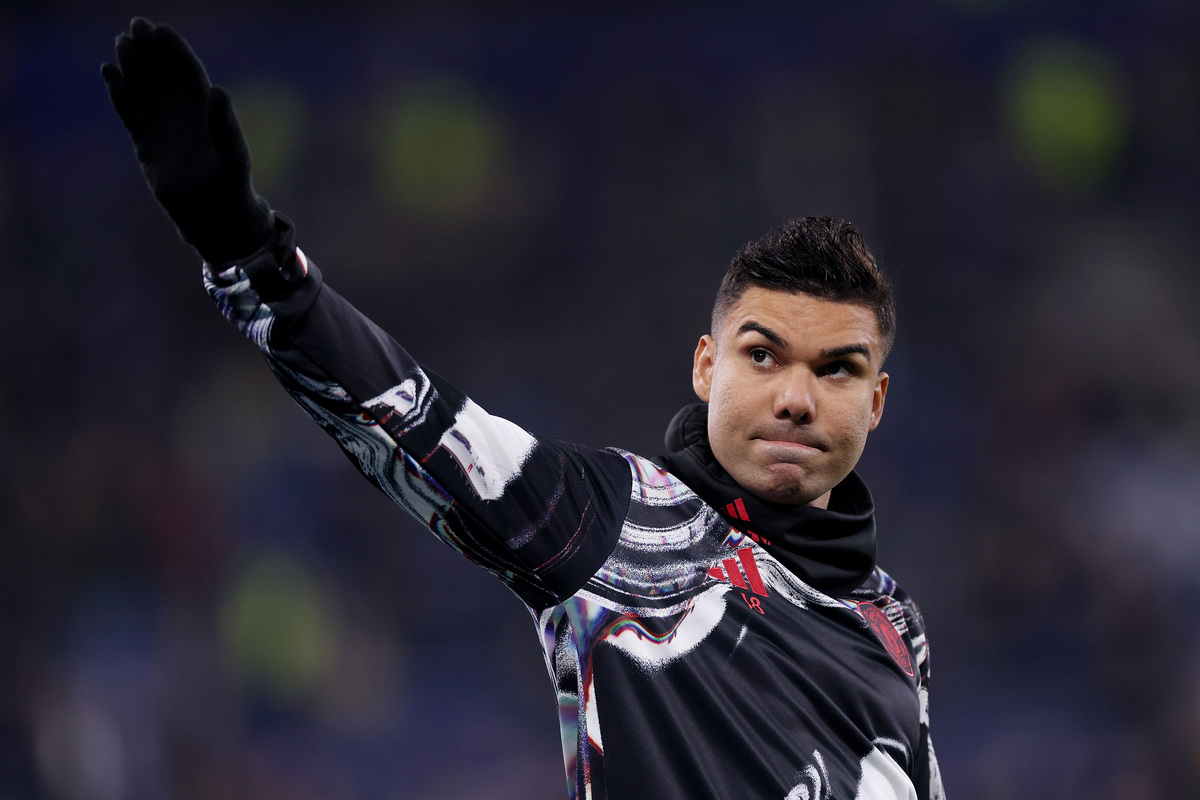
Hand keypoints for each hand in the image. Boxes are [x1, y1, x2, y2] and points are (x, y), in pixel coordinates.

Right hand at [102, 17, 272, 262]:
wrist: (212, 212)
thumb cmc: (231, 183)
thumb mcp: (232, 154)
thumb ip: (225, 124)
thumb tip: (219, 89)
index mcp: (206, 110)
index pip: (188, 72)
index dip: (176, 51)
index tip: (162, 30)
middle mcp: (183, 112)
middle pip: (164, 74)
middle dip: (152, 50)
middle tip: (136, 25)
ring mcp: (163, 124)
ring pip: (145, 88)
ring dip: (133, 65)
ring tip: (121, 42)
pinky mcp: (145, 139)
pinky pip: (130, 110)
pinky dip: (120, 93)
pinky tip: (109, 73)